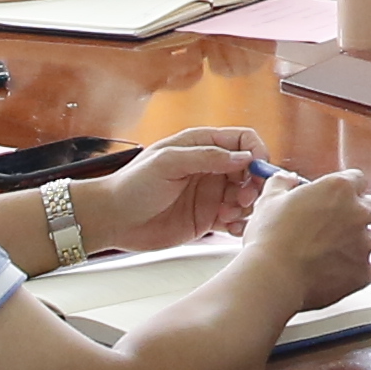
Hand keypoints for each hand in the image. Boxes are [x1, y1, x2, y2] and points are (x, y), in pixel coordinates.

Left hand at [85, 125, 271, 251]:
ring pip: (246, 196)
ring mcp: (210, 194)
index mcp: (201, 145)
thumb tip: (243, 157)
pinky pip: (235, 220)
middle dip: (254, 184)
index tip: (258, 170)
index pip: (243, 140)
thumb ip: (205, 157)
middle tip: (244, 199)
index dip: (257, 152)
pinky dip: (240, 224)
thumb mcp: (167, 163)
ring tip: (227, 216)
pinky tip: (230, 229)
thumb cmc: (132, 185)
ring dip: (246, 206)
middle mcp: (210, 168)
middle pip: (250, 170)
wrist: (112, 219)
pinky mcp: (207, 218)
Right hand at [244, 161, 370, 308]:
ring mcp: (364, 243)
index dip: (343, 190)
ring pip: (366, 239)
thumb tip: (286, 180)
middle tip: (329, 226)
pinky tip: (328, 272)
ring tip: (323, 253)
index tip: (333, 198)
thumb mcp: (270, 199)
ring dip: (352, 243)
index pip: (357, 179)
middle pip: (369, 206)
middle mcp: (358, 212)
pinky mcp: (363, 271)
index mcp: (339, 189)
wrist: (273, 276)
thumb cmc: (270, 238)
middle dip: (353, 214)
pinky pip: (364, 268)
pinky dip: (350, 270)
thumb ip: (283, 183)